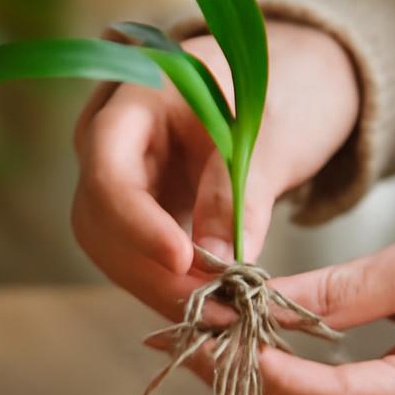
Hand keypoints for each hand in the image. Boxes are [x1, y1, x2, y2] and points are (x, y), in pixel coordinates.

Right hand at [71, 20, 358, 319]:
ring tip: (225, 314)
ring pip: (111, 248)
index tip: (184, 261)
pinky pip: (136, 255)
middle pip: (100, 218)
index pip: (108, 168)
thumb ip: (241, 192)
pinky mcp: (137, 208)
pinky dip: (170, 285)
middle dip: (153, 271)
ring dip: (161, 289)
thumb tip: (217, 266)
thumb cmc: (285, 85)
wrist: (294, 80)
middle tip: (218, 309)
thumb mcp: (273, 133)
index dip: (137, 222)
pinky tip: (213, 304)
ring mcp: (118, 174)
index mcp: (135, 96)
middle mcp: (110, 138)